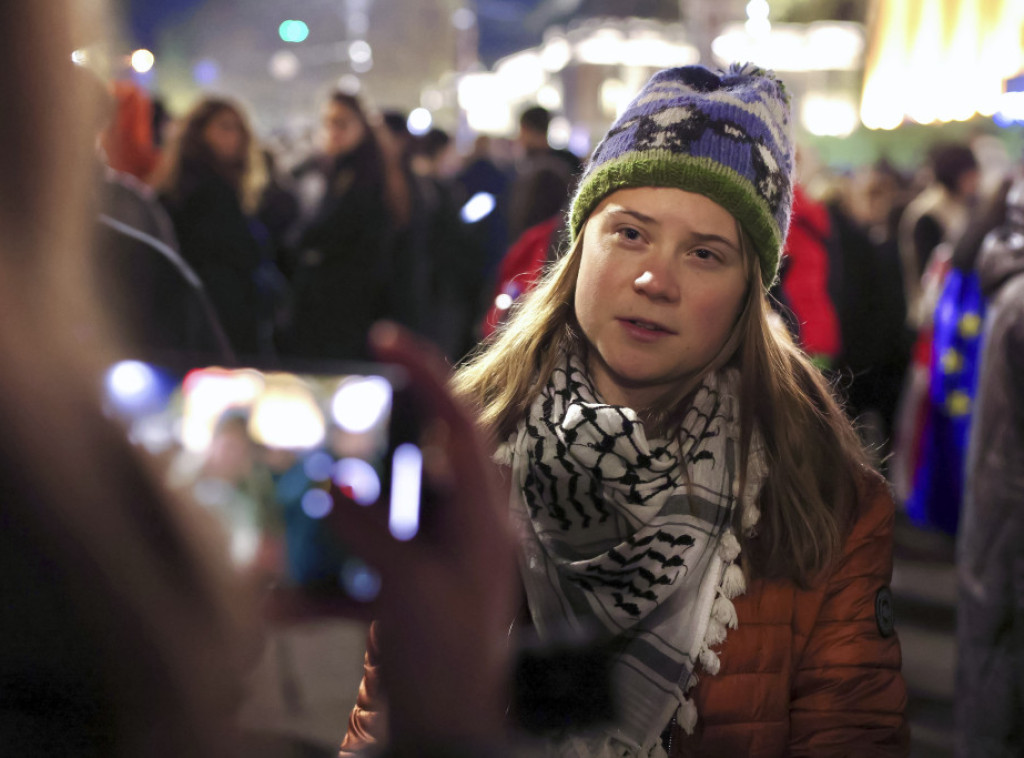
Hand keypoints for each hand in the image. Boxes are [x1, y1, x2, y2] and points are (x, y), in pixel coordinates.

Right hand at [325, 323, 519, 746]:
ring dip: (332, 522)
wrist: (448, 734)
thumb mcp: (408, 588)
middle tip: (325, 430)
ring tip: (296, 510)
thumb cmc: (447, 660)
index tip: (386, 339)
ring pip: (378, 515)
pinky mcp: (405, 587)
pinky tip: (282, 604)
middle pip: (412, 464)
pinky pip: (361, 569)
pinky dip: (323, 583)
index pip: (462, 425)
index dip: (428, 375)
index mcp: (482, 516)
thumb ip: (369, 530)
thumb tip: (330, 486)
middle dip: (363, 451)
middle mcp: (462, 527)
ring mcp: (432, 557)